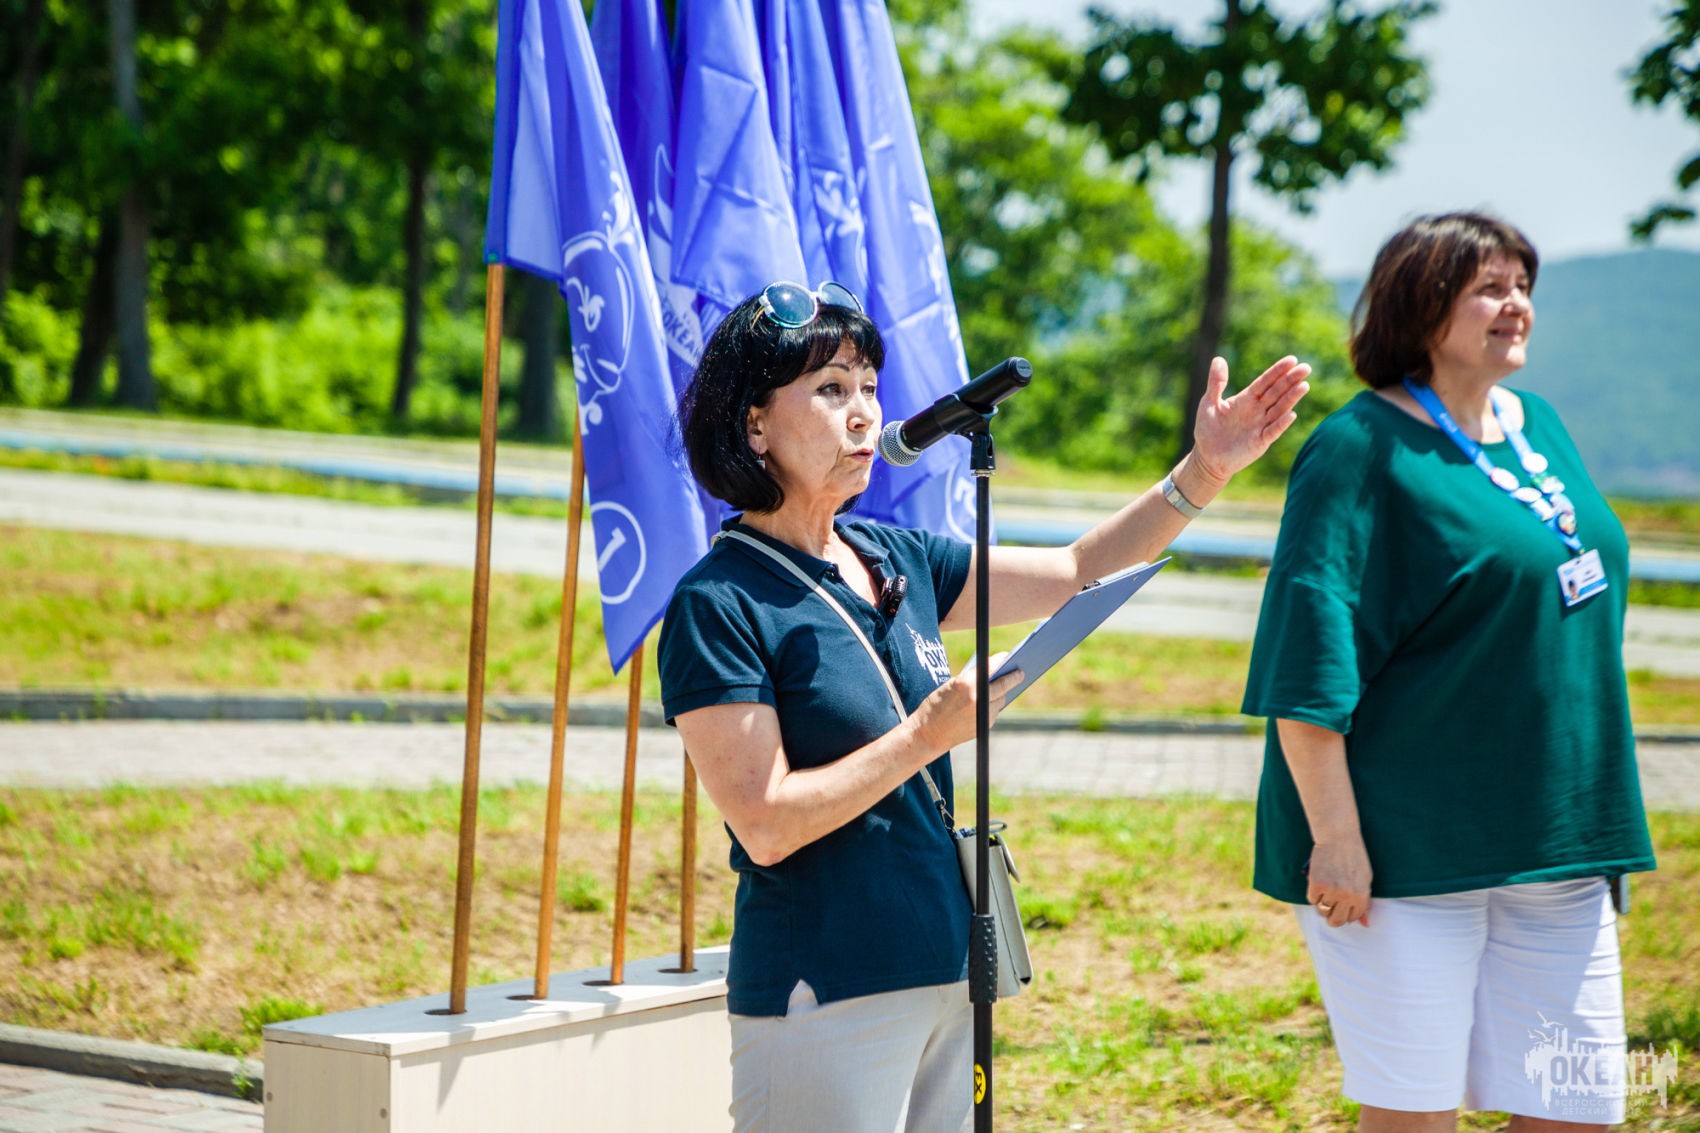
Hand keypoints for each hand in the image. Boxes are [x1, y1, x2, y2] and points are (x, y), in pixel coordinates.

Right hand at [909, 652, 1022, 754]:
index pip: (990, 667)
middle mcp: (978, 699)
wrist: (928, 734)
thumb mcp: (950, 686)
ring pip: (1000, 700)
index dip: (1000, 660)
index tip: (1007, 656)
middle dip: (1012, 678)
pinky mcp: (985, 726)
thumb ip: (971, 680)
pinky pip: (994, 712)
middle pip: (1003, 685)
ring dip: (1000, 694)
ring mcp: (983, 714)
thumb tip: (991, 675)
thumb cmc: (935, 706)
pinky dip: (992, 706)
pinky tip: (990, 703)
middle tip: (1020, 672)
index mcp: (966, 684)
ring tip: (1004, 687)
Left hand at [1190, 355, 1310, 485]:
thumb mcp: (1209, 403)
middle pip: (1277, 392)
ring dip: (1291, 398)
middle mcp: (1257, 410)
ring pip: (1279, 409)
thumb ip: (1216, 383)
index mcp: (1246, 399)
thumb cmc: (1208, 429)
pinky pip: (1273, 431)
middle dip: (1290, 380)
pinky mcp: (1260, 442)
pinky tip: (1291, 414)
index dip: (1277, 371)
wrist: (1207, 457)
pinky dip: (1281, 424)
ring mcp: (1261, 425)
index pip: (1265, 382)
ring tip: (1304, 385)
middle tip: (1306, 368)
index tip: (1292, 360)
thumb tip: (1219, 359)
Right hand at [1306, 838, 1372, 927]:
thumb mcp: (1366, 881)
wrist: (1339, 837)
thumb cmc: (1354, 858)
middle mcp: (1346, 897)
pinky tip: (1319, 881)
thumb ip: (1365, 904)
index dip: (1346, 913)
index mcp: (1361, 897)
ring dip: (1322, 903)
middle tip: (1331, 904)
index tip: (1343, 904)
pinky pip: (1311, 899)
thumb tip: (1365, 925)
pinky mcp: (1316, 884)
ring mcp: (1331, 891)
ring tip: (1326, 889)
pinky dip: (1313, 893)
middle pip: (1335, 921)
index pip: (1352, 918)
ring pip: (1322, 911)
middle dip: (1332, 916)